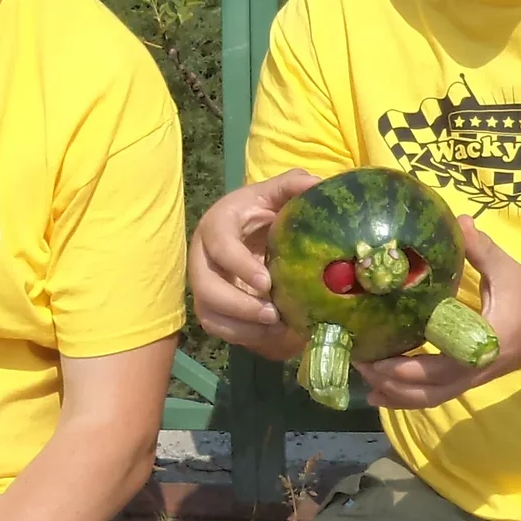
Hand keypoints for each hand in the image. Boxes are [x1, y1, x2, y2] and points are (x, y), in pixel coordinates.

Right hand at [189, 169, 317, 361]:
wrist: (248, 231)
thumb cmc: (262, 210)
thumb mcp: (275, 194)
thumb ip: (293, 185)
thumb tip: (318, 184)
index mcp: (217, 224)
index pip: (219, 246)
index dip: (240, 266)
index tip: (266, 283)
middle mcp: (202, 257)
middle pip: (206, 288)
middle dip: (239, 306)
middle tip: (273, 315)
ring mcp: (204, 285)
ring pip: (210, 314)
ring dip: (243, 327)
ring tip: (278, 328)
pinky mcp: (211, 307)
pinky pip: (221, 330)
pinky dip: (246, 336)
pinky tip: (274, 334)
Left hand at [359, 217, 520, 410]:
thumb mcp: (506, 270)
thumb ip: (480, 248)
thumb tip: (457, 219)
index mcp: (478, 346)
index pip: (432, 368)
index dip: (396, 366)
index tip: (368, 352)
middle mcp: (471, 370)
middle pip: (421, 390)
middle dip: (385, 381)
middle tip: (356, 360)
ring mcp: (470, 379)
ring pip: (426, 399)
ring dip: (394, 393)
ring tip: (364, 378)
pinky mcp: (469, 379)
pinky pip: (434, 395)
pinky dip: (406, 396)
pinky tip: (383, 390)